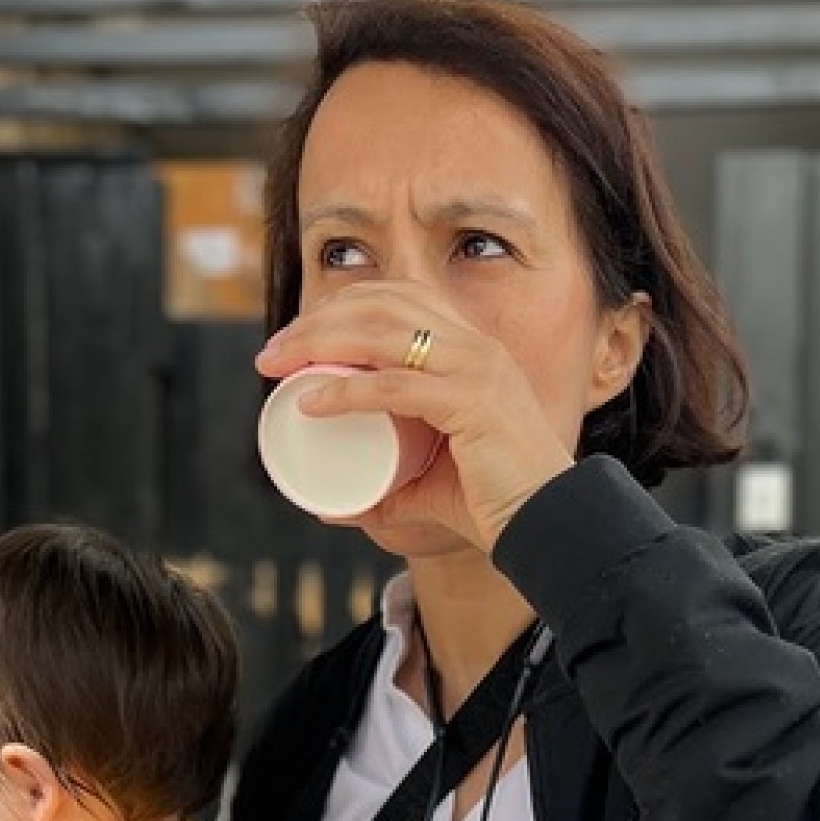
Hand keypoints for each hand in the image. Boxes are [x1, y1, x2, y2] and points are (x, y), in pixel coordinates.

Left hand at [254, 281, 574, 551]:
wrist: (549, 523)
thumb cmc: (497, 503)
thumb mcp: (434, 486)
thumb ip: (391, 491)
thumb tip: (338, 509)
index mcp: (472, 348)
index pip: (397, 297)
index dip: (339, 304)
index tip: (294, 338)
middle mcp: (476, 346)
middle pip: (380, 304)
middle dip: (315, 320)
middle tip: (271, 355)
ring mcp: (477, 370)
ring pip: (381, 334)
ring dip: (318, 343)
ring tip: (278, 367)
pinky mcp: (473, 404)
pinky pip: (396, 387)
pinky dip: (347, 390)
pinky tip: (311, 401)